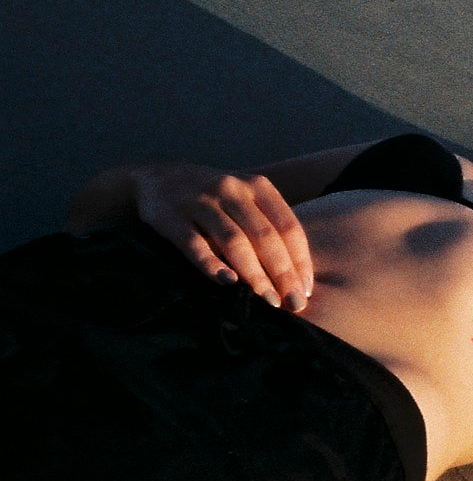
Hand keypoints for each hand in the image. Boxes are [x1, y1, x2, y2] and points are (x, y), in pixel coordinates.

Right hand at [132, 164, 312, 310]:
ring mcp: (201, 202)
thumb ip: (268, 225)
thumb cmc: (215, 198)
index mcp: (258, 187)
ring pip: (234, 242)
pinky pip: (194, 244)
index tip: (306, 290)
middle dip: (283, 273)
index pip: (288, 227)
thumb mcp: (246, 199)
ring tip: (268, 300)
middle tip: (293, 303)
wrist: (158, 177)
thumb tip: (296, 275)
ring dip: (255, 274)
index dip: (300, 260)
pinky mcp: (171, 217)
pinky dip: (211, 264)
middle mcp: (233, 190)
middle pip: (265, 236)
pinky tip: (227, 283)